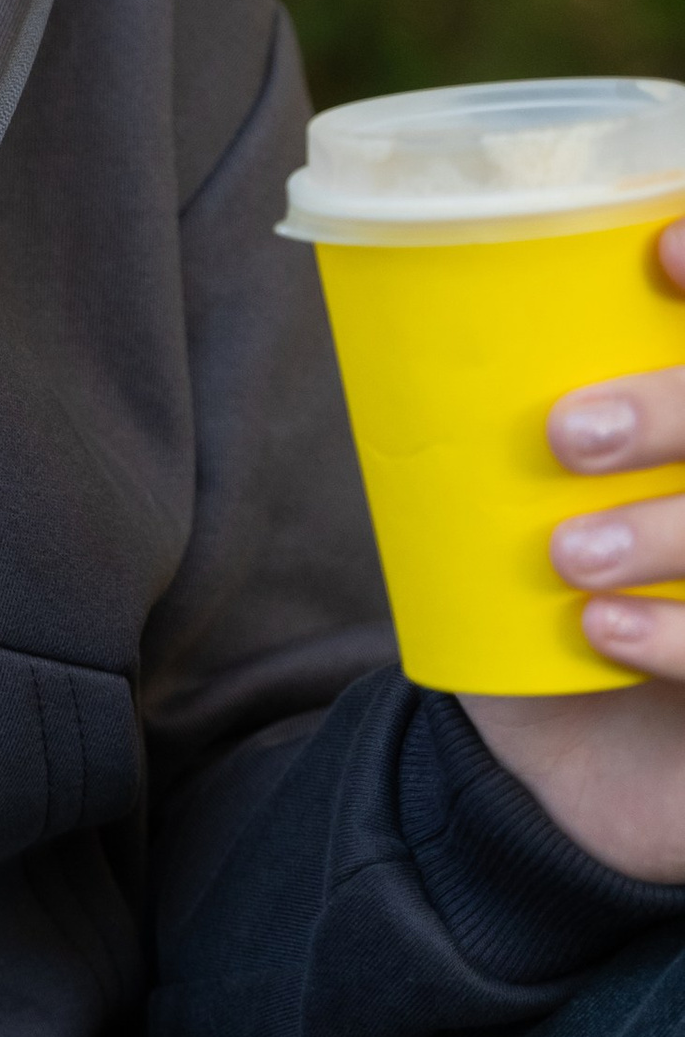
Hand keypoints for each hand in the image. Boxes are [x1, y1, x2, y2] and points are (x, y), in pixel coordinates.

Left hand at [460, 218, 684, 885]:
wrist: (590, 786)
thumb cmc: (553, 627)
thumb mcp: (508, 534)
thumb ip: (480, 455)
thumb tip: (381, 327)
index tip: (660, 249)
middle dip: (671, 409)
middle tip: (565, 434)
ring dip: (663, 527)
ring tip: (566, 556)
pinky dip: (677, 631)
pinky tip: (603, 628)